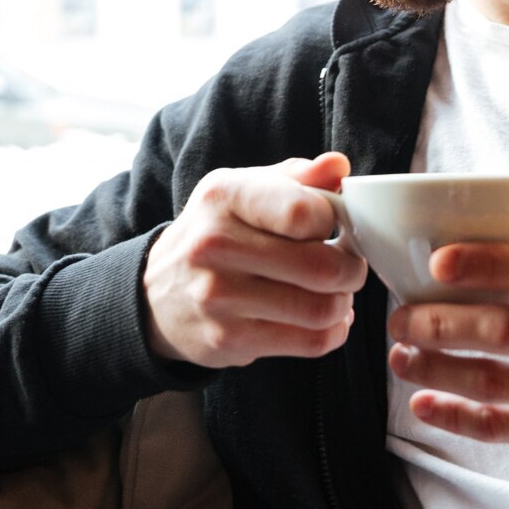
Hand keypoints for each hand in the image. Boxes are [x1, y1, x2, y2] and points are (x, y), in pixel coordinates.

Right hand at [143, 152, 368, 367]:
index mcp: (224, 196)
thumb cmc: (216, 234)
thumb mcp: (244, 191)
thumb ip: (296, 177)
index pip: (302, 212)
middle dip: (350, 268)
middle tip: (348, 266)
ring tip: (335, 293)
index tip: (332, 226)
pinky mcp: (228, 340)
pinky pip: (309, 343)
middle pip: (320, 267)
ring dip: (342, 302)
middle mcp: (214, 245)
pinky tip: (325, 319)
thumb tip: (339, 166)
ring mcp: (218, 297)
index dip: (333, 220)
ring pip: (320, 309)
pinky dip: (332, 332)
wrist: (158, 294)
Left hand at [387, 244, 508, 489]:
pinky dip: (456, 417)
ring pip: (495, 380)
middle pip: (506, 328)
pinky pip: (504, 427)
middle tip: (401, 316)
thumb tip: (473, 258)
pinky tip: (424, 405)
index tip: (436, 261)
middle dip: (440, 322)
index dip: (484, 262)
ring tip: (401, 356)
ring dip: (436, 368)